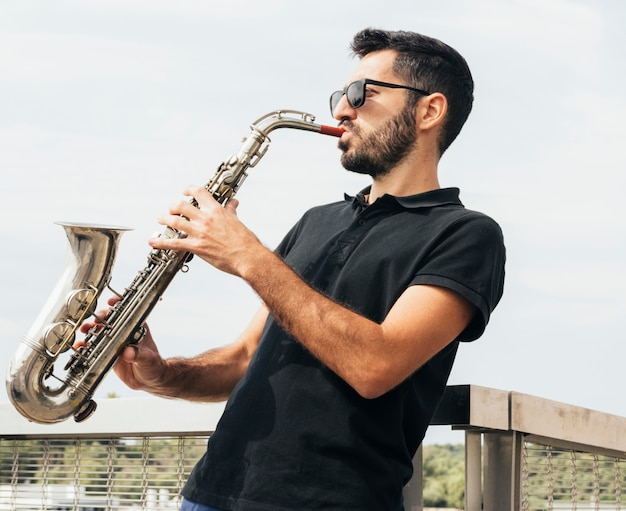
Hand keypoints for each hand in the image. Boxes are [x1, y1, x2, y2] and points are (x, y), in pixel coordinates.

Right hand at [78, 296, 164, 393]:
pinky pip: (94, 347)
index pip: (127, 311)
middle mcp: (124, 332)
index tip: (111, 302)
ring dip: (90, 328)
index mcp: (137, 328)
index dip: (119, 304)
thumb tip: (129, 352)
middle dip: (100, 317)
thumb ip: (139, 355)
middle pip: (110, 319)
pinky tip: (79, 346)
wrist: (148, 379)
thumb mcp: (148, 359)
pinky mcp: (106, 353)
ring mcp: (114, 342)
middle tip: (95, 321)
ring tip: (84, 330)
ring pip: (99, 331)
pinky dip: (85, 346)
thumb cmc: (153, 365)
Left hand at [148, 185, 263, 276]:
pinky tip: (153, 242)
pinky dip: (161, 242)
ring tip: (161, 220)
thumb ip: (231, 210)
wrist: (247, 257)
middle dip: (173, 206)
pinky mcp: (196, 247)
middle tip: (171, 209)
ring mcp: (199, 232)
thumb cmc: (245, 241)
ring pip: (174, 221)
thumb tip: (233, 202)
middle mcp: (205, 219)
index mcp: (216, 210)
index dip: (188, 189)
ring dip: (164, 219)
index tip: (185, 192)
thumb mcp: (237, 221)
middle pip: (180, 205)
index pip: (198, 192)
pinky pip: (173, 243)